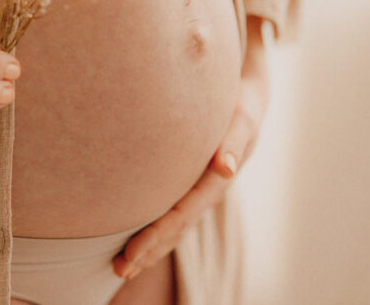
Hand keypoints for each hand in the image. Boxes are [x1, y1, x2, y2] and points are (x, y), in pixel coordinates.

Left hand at [112, 16, 270, 280]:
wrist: (249, 100)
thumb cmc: (241, 105)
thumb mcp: (242, 119)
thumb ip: (233, 140)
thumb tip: (224, 167)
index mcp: (217, 179)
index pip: (183, 214)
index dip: (157, 234)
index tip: (133, 252)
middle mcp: (208, 191)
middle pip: (176, 228)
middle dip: (149, 250)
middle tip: (120, 269)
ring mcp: (201, 192)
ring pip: (175, 228)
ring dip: (150, 249)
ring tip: (122, 268)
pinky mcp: (193, 187)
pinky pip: (174, 216)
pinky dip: (156, 234)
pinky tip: (135, 246)